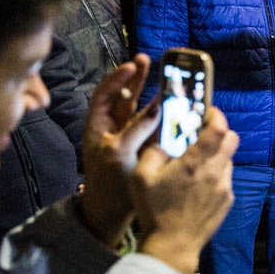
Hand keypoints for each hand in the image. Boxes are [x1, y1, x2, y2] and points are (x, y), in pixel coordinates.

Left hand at [79, 55, 161, 247]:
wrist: (110, 214)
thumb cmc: (107, 185)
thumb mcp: (119, 153)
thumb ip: (137, 129)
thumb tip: (157, 108)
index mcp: (98, 128)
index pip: (105, 95)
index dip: (118, 78)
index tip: (133, 65)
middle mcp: (113, 130)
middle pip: (124, 97)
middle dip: (137, 79)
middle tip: (148, 59)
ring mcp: (130, 140)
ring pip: (142, 111)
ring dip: (155, 96)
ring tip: (168, 81)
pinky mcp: (144, 151)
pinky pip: (154, 129)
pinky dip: (164, 118)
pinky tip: (176, 109)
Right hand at [134, 107, 238, 273]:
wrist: (173, 246)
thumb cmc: (155, 212)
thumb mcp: (142, 177)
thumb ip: (154, 151)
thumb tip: (164, 138)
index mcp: (195, 163)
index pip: (219, 128)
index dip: (215, 115)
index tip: (206, 111)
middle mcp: (216, 173)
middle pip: (232, 139)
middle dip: (219, 131)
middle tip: (201, 132)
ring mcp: (225, 187)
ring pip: (229, 158)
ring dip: (215, 153)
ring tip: (194, 162)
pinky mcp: (227, 200)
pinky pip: (225, 178)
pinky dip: (215, 173)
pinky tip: (197, 183)